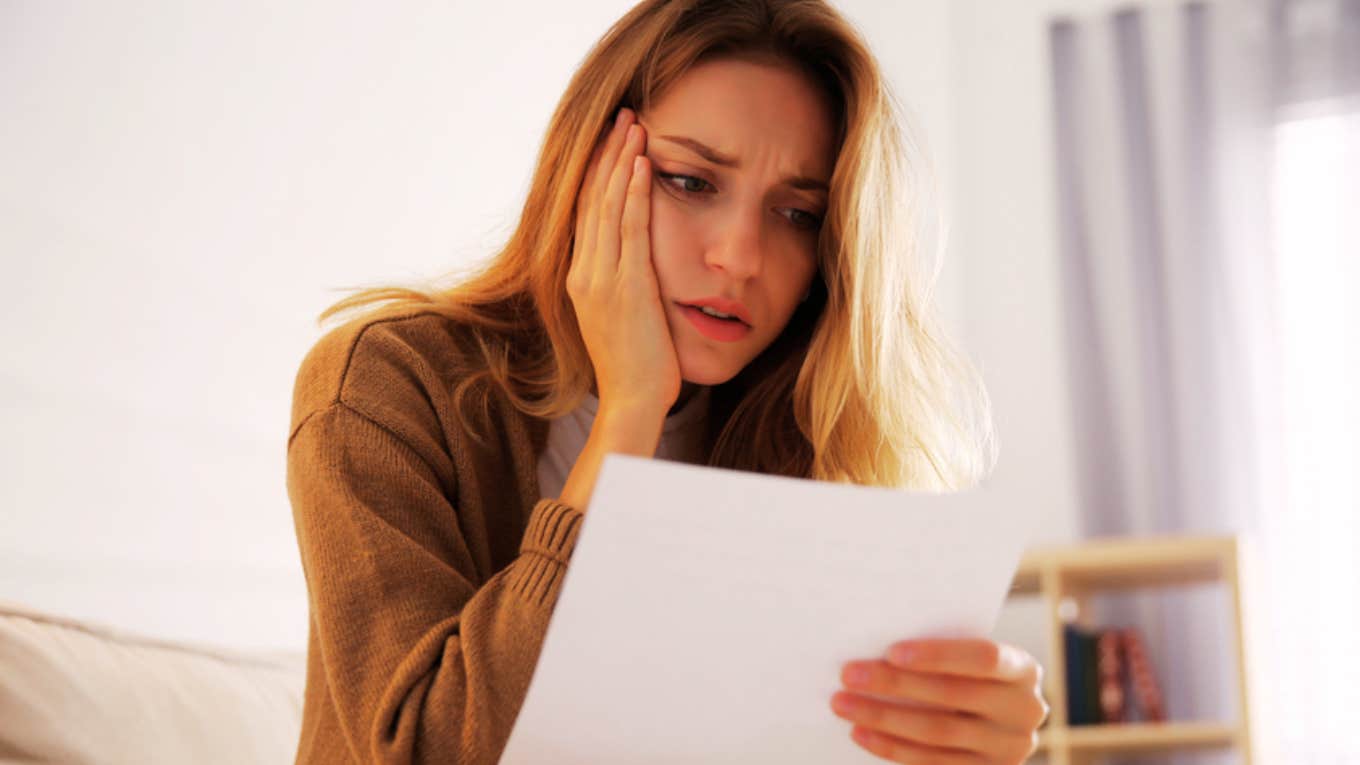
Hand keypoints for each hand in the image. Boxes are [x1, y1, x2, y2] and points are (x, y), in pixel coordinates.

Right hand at [567, 106, 679, 412]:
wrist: (632, 401)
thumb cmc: (637, 366)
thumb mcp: (624, 316)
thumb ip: (625, 284)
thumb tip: (640, 263)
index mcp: (581, 278)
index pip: (586, 211)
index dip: (597, 171)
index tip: (613, 139)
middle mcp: (584, 272)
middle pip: (592, 198)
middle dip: (608, 153)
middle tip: (624, 115)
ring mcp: (600, 278)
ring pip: (607, 205)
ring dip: (622, 161)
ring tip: (635, 125)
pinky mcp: (624, 287)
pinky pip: (628, 229)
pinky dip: (633, 193)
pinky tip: (643, 164)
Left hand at [829, 638, 1048, 762]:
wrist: (997, 718)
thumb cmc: (968, 671)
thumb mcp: (969, 656)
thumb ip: (941, 651)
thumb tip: (875, 639)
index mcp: (1023, 669)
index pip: (983, 658)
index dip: (938, 655)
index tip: (891, 651)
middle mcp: (1024, 711)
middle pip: (953, 696)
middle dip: (894, 685)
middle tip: (849, 674)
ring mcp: (1008, 748)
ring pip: (937, 733)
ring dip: (883, 719)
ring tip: (843, 703)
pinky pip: (931, 762)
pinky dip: (891, 747)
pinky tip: (860, 733)